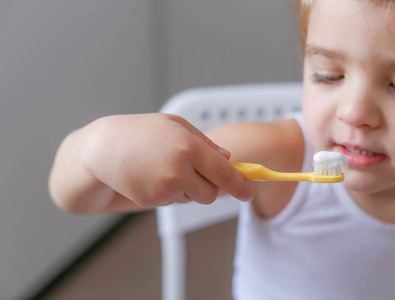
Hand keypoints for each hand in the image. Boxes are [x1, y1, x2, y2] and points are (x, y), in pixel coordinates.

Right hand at [83, 113, 254, 207]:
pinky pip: (174, 201)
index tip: (248, 193)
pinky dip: (171, 192)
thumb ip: (205, 144)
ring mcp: (165, 188)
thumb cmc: (139, 131)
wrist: (101, 149)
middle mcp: (179, 170)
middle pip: (211, 193)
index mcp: (188, 147)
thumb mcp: (175, 125)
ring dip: (189, 188)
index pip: (224, 173)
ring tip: (166, 167)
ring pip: (193, 198)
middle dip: (210, 186)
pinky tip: (154, 176)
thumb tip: (227, 158)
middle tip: (197, 171)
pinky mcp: (152, 200)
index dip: (239, 185)